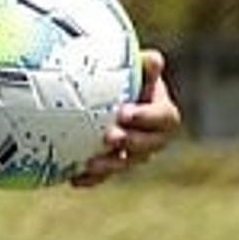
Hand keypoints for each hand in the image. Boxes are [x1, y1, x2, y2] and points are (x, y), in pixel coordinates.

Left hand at [73, 47, 181, 187]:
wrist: (103, 94)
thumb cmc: (122, 75)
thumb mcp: (133, 67)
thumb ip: (143, 65)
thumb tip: (155, 60)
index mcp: (162, 113)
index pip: (164, 118)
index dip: (147, 117)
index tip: (124, 112)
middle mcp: (153, 137)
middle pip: (150, 146)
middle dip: (131, 143)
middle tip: (110, 136)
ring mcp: (133, 155)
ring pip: (127, 164)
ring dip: (111, 165)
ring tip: (91, 162)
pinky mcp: (113, 166)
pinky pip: (104, 177)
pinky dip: (91, 179)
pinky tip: (74, 178)